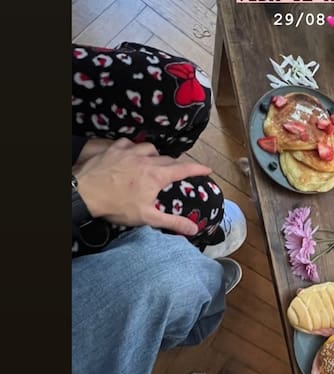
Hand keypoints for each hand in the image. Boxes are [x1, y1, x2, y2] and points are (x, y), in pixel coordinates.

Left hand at [72, 137, 210, 235]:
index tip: (207, 168)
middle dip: (175, 165)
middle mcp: (145, 159)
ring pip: (149, 148)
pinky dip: (134, 148)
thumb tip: (194, 229)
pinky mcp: (114, 148)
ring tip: (153, 163)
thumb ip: (172, 222)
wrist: (86, 192)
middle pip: (167, 158)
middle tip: (177, 173)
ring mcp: (129, 151)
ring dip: (155, 155)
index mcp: (156, 176)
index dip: (198, 168)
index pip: (183, 169)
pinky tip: (132, 155)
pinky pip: (129, 143)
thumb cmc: (116, 206)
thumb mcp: (147, 217)